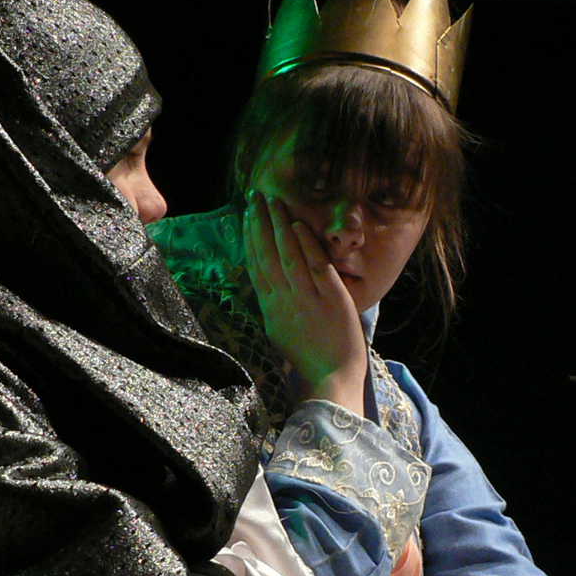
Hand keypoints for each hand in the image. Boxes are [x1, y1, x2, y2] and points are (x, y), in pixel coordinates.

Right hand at [244, 192, 368, 413]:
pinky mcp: (330, 299)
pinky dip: (305, 245)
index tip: (245, 216)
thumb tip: (266, 282)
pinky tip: (297, 225)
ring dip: (279, 226)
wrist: (330, 379)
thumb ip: (274, 304)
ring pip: (287, 255)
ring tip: (273, 201)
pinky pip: (315, 266)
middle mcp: (284, 300)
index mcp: (270, 308)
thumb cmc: (308, 357)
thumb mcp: (279, 331)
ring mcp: (306, 298)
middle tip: (254, 196)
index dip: (249, 238)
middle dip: (259, 223)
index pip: (255, 266)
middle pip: (266, 254)